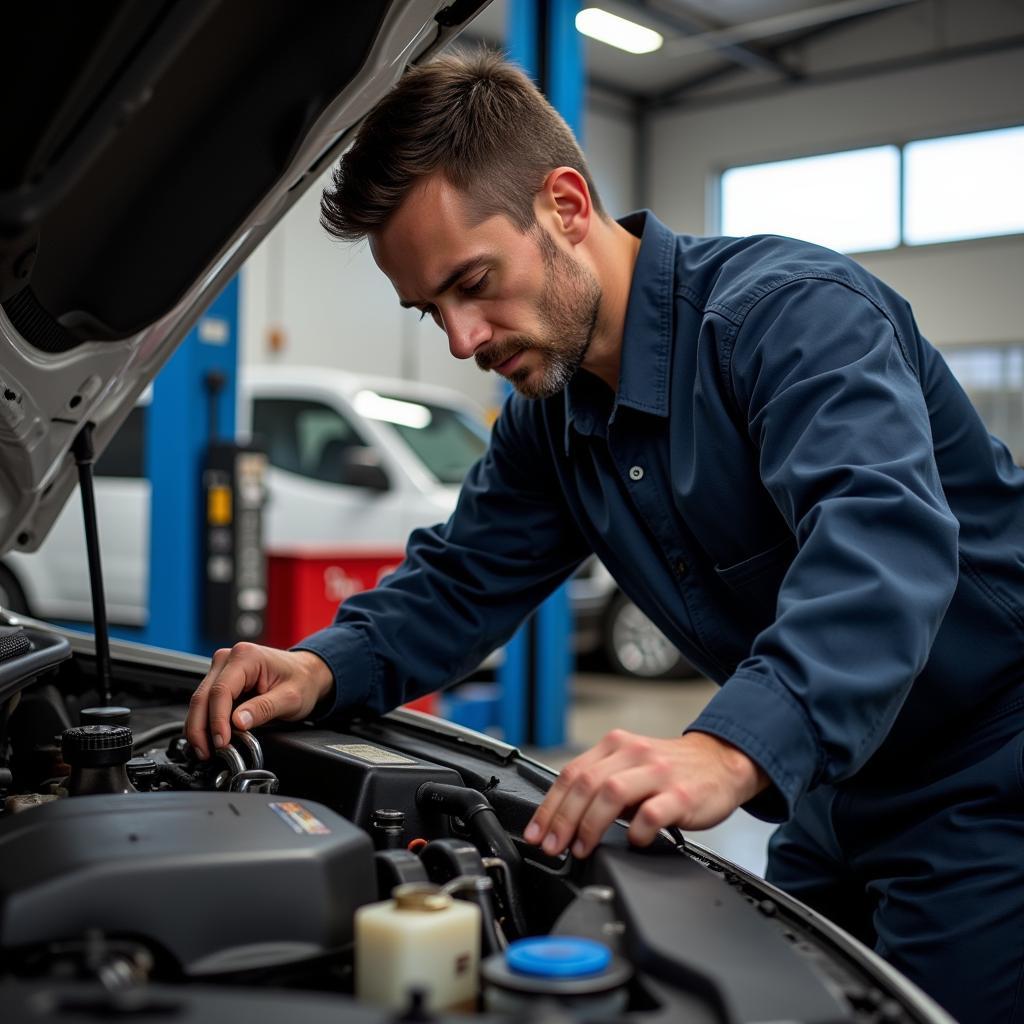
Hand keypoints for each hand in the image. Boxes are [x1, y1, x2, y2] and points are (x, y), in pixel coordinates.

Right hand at [185, 643, 334, 758]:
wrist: (307, 673)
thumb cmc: (301, 680)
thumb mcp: (290, 698)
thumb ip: (264, 709)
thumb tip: (237, 722)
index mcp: (246, 656)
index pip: (221, 690)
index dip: (217, 720)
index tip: (221, 742)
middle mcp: (229, 658)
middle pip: (203, 696)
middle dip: (200, 728)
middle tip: (206, 752)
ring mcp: (222, 668)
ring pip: (200, 701)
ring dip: (199, 727)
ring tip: (206, 751)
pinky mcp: (221, 680)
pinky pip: (206, 703)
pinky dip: (206, 722)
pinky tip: (209, 739)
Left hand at [523, 729, 768, 857]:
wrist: (722, 762)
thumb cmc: (672, 771)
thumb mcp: (631, 766)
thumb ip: (601, 784)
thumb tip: (563, 818)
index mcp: (616, 745)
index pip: (571, 774)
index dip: (549, 807)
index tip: (537, 833)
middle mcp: (634, 754)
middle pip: (585, 784)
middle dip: (562, 820)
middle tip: (553, 847)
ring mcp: (658, 773)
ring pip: (611, 793)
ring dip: (590, 825)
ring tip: (582, 848)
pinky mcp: (682, 794)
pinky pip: (651, 813)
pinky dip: (637, 830)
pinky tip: (634, 841)